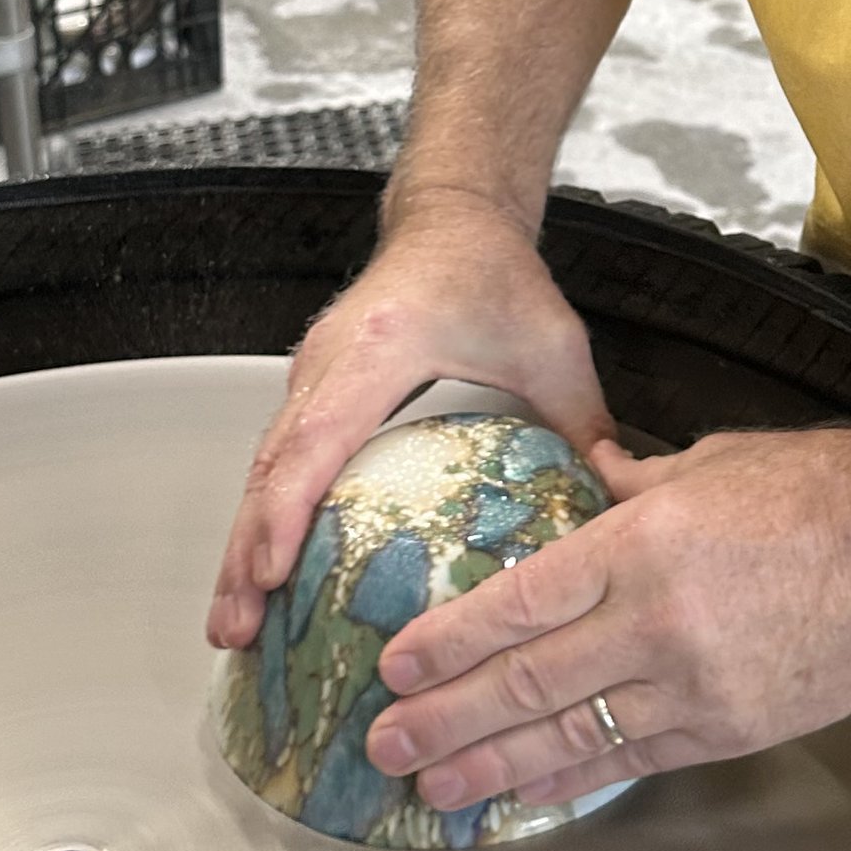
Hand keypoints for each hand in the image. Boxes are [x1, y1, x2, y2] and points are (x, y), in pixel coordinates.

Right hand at [206, 189, 610, 649]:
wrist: (455, 219)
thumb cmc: (496, 274)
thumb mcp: (551, 346)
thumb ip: (583, 424)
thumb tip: (613, 504)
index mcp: (379, 348)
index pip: (317, 438)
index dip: (287, 511)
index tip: (270, 574)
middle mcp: (328, 362)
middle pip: (270, 468)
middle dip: (246, 553)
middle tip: (237, 630)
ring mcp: (312, 375)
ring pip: (263, 470)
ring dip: (243, 546)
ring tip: (237, 626)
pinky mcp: (312, 389)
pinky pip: (276, 461)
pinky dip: (263, 520)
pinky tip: (264, 577)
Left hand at [363, 424, 850, 810]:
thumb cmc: (820, 491)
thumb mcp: (711, 462)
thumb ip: (635, 483)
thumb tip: (587, 476)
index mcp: (643, 545)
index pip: (520, 601)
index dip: (450, 639)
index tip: (395, 662)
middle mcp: (656, 623)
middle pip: (527, 680)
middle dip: (447, 716)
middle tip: (384, 742)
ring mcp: (694, 686)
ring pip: (570, 736)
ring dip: (494, 766)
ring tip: (433, 788)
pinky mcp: (729, 729)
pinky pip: (632, 758)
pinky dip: (572, 778)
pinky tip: (527, 793)